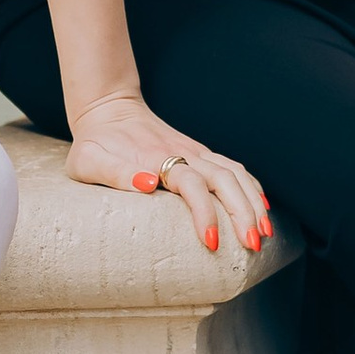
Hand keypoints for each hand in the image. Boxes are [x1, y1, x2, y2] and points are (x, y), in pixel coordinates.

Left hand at [65, 92, 268, 260]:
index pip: (192, 185)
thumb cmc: (95, 142)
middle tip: (252, 245)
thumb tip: (148, 184)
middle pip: (225, 180)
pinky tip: (262, 207)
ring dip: (253, 202)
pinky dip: (251, 186)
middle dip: (243, 213)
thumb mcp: (89, 160)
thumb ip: (114, 173)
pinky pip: (233, 168)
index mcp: (159, 159)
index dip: (205, 213)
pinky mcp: (199, 153)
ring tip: (265, 232)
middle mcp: (185, 154)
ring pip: (235, 174)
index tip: (210, 242)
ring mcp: (196, 152)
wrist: (108, 109)